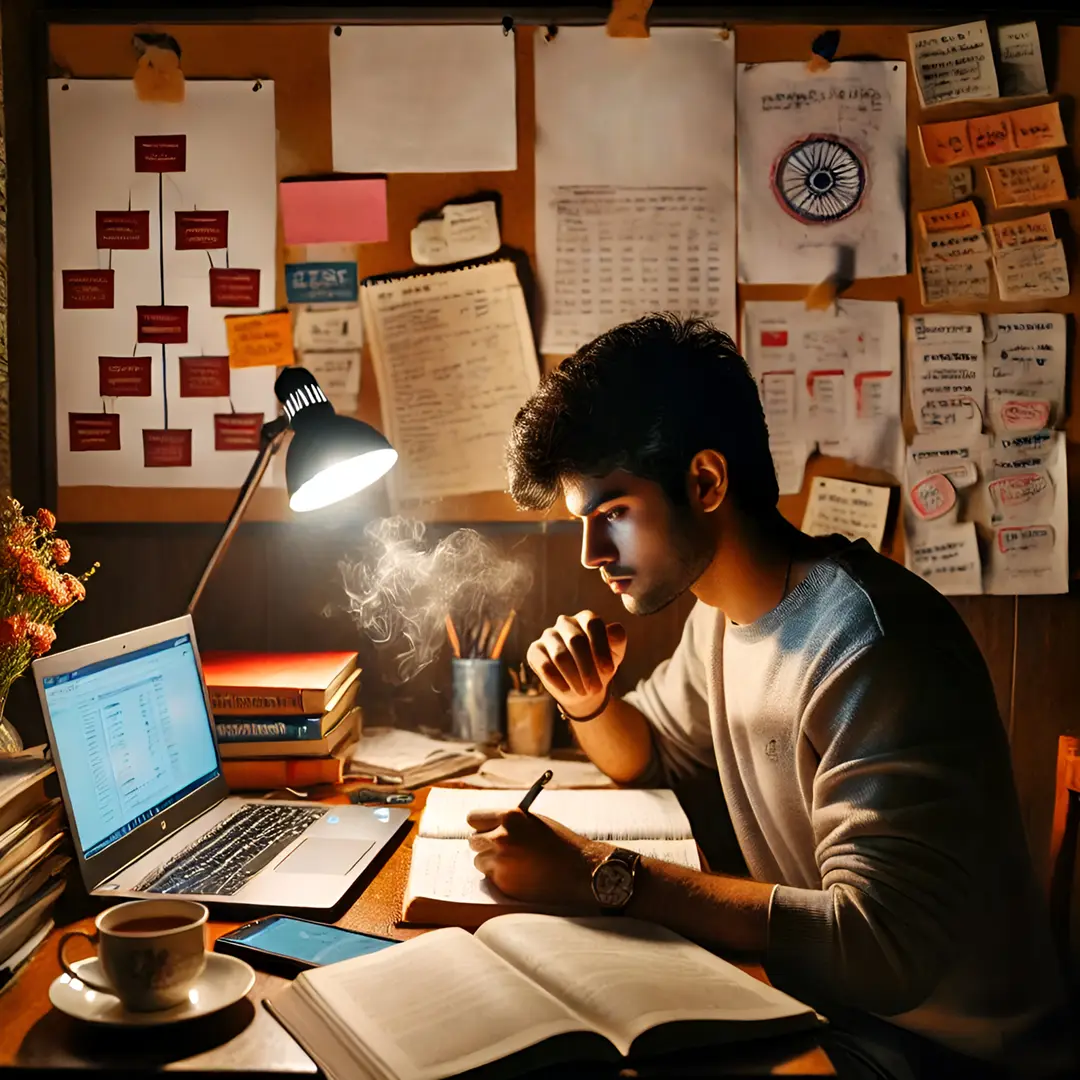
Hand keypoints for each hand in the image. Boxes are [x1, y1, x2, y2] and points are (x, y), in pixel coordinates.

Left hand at [468, 808, 611, 906]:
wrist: (580, 870)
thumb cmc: (560, 842)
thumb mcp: (533, 822)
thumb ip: (509, 822)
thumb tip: (486, 827)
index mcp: (509, 817)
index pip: (474, 818)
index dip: (481, 825)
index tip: (485, 829)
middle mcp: (501, 838)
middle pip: (473, 841)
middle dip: (484, 845)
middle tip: (500, 848)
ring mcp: (501, 863)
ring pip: (480, 861)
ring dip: (491, 863)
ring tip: (515, 862)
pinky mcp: (504, 884)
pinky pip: (492, 878)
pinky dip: (502, 877)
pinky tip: (522, 875)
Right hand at [526, 610, 627, 719]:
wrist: (584, 688)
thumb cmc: (600, 666)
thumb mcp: (615, 655)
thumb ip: (617, 640)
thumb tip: (615, 630)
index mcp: (586, 618)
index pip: (593, 624)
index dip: (601, 648)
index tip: (609, 671)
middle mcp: (565, 622)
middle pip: (576, 640)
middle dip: (588, 668)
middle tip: (595, 688)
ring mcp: (548, 635)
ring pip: (560, 655)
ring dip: (574, 677)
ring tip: (584, 692)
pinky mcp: (535, 651)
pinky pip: (545, 665)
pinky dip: (558, 680)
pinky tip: (566, 689)